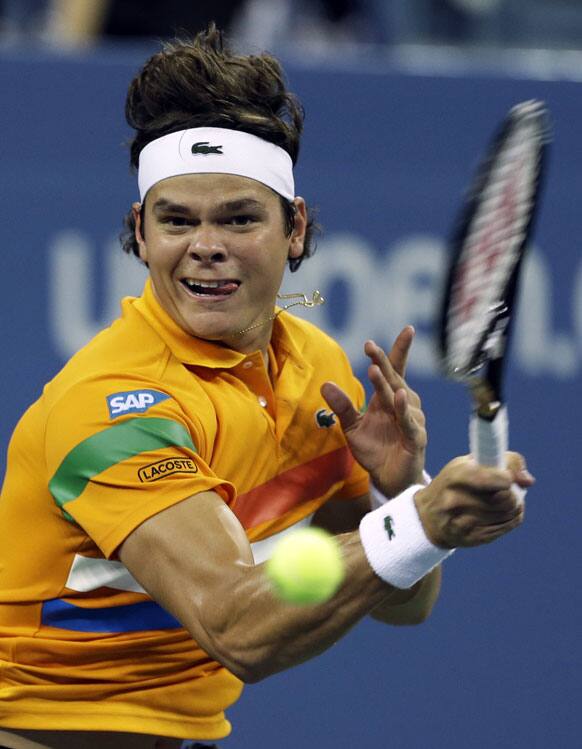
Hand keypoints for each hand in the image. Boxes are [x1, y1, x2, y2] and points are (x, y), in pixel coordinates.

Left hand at [321, 326, 426, 496]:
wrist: (388, 480)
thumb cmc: (374, 450)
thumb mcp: (352, 427)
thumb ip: (342, 406)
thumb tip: (324, 384)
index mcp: (388, 399)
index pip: (396, 369)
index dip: (399, 350)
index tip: (408, 329)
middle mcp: (404, 404)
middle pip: (394, 378)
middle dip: (384, 361)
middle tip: (370, 346)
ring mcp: (412, 420)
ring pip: (399, 397)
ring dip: (387, 384)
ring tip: (374, 369)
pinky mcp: (415, 437)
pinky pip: (409, 421)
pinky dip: (404, 410)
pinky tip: (400, 396)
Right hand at [414, 452, 534, 547]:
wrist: (427, 517)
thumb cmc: (454, 485)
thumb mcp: (466, 464)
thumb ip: (500, 461)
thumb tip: (528, 481)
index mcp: (454, 476)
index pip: (491, 478)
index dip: (507, 478)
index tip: (508, 477)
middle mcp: (456, 501)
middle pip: (506, 499)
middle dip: (513, 493)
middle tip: (509, 490)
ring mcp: (463, 522)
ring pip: (509, 513)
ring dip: (514, 506)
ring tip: (505, 501)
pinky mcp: (472, 539)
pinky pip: (506, 526)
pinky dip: (511, 518)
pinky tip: (502, 513)